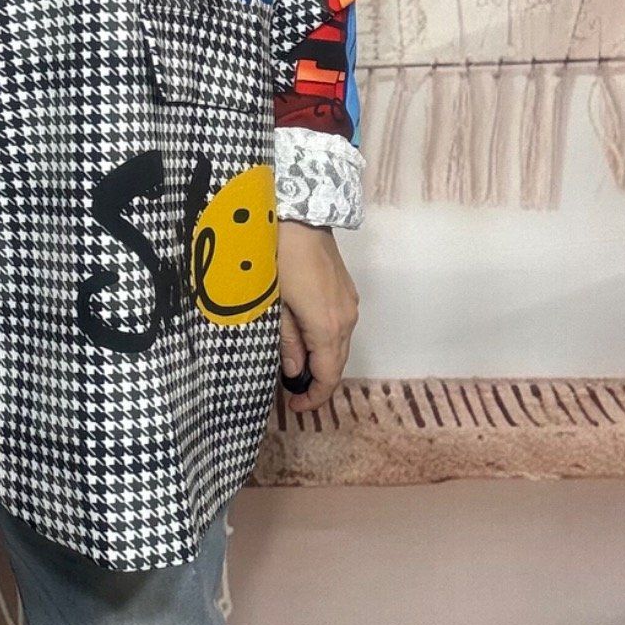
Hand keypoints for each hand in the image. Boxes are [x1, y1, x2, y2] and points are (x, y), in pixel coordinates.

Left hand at [276, 221, 357, 412]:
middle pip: (336, 364)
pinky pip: (339, 330)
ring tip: (294, 372)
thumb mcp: (273, 305)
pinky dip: (325, 345)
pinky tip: (305, 345)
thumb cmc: (280, 259)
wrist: (300, 217)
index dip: (313, 398)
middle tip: (291, 394)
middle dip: (316, 384)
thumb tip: (293, 371)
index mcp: (328, 328)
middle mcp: (347, 320)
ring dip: (320, 364)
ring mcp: (350, 305)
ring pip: (339, 347)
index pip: (327, 376)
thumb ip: (285, 341)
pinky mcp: (346, 293)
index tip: (293, 407)